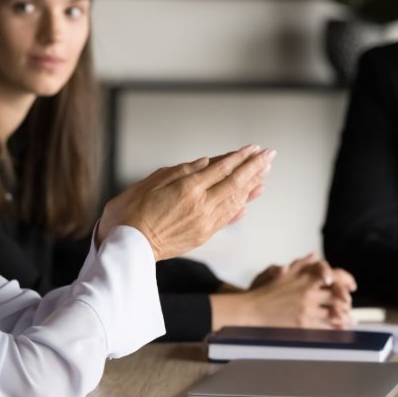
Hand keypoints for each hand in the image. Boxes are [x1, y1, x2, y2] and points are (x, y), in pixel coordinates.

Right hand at [97, 145, 274, 260]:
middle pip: (235, 183)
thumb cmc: (129, 213)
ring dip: (252, 186)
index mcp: (188, 188)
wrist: (127, 248)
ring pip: (235, 201)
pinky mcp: (202, 236)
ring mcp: (204, 222)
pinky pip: (226, 219)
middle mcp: (201, 205)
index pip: (222, 168)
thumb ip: (181, 171)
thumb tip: (206, 163)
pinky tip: (248, 203)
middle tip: (270, 156)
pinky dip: (239, 209)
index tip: (254, 148)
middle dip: (254, 168)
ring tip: (265, 175)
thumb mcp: (150, 182)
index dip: (240, 157)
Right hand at [211, 254, 357, 329]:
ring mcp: (306, 308)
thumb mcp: (281, 272)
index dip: (345, 280)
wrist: (250, 309)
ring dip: (344, 316)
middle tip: (349, 304)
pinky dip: (334, 328)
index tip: (351, 286)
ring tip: (349, 320)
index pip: (333, 275)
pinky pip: (324, 327)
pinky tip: (338, 330)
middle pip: (337, 294)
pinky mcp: (302, 324)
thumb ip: (300, 264)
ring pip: (333, 312)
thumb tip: (314, 255)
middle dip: (346, 300)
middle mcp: (307, 292)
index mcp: (304, 278)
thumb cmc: (264, 290)